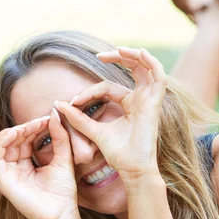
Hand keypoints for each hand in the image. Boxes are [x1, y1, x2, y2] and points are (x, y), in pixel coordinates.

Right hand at [0, 109, 78, 218]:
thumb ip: (59, 137)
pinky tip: (18, 133)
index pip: (20, 139)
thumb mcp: (63, 158)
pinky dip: (3, 141)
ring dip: (10, 132)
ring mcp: (5, 175)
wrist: (62, 215)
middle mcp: (11, 168)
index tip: (47, 119)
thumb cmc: (63, 192)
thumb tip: (54, 114)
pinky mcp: (2, 180)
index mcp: (23, 164)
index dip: (31, 126)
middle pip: (8, 139)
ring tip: (27, 127)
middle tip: (41, 121)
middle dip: (23, 127)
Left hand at [55, 47, 166, 180]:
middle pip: (133, 69)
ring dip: (134, 55)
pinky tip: (137, 54)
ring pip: (147, 67)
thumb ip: (78, 118)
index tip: (73, 102)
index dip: (89, 92)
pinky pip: (159, 76)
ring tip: (118, 50)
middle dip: (118, 57)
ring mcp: (149, 100)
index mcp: (129, 104)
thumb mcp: (93, 131)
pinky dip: (151, 62)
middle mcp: (140, 99)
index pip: (107, 88)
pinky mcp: (155, 103)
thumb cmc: (118, 154)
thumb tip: (59, 104)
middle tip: (100, 55)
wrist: (132, 169)